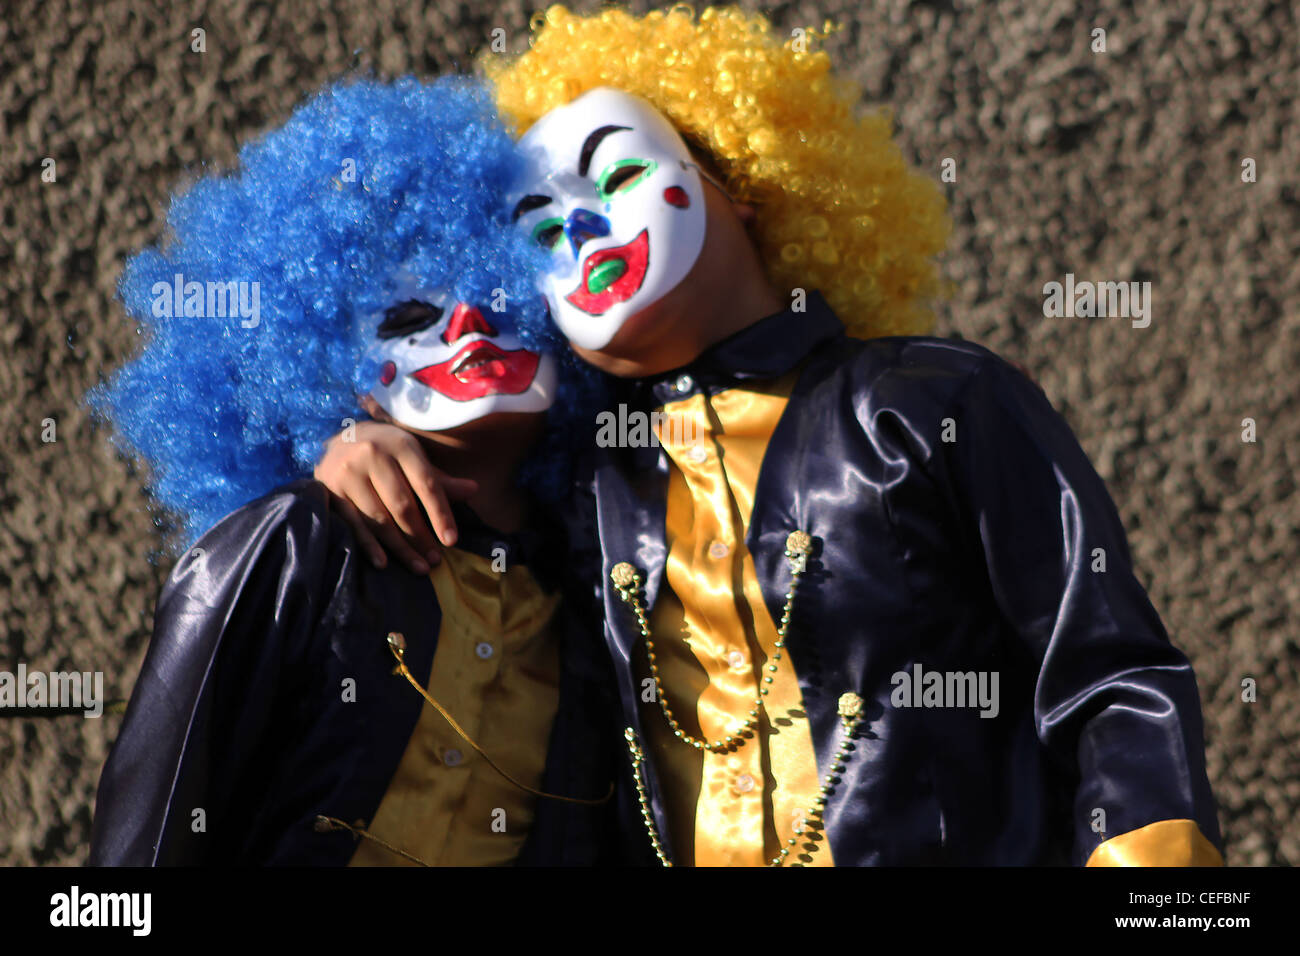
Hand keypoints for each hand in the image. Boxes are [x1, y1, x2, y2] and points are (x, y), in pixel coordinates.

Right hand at [313, 420, 477, 572]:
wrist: (340, 436)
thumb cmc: (388, 450)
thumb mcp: (414, 456)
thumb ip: (440, 478)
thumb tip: (474, 491)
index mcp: (400, 445)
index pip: (426, 484)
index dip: (440, 514)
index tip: (451, 540)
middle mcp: (373, 455)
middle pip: (402, 505)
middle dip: (421, 536)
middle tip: (435, 560)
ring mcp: (349, 473)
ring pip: (379, 518)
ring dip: (400, 547)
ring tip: (419, 566)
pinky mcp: (331, 489)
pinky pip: (353, 523)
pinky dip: (369, 545)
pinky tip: (383, 563)